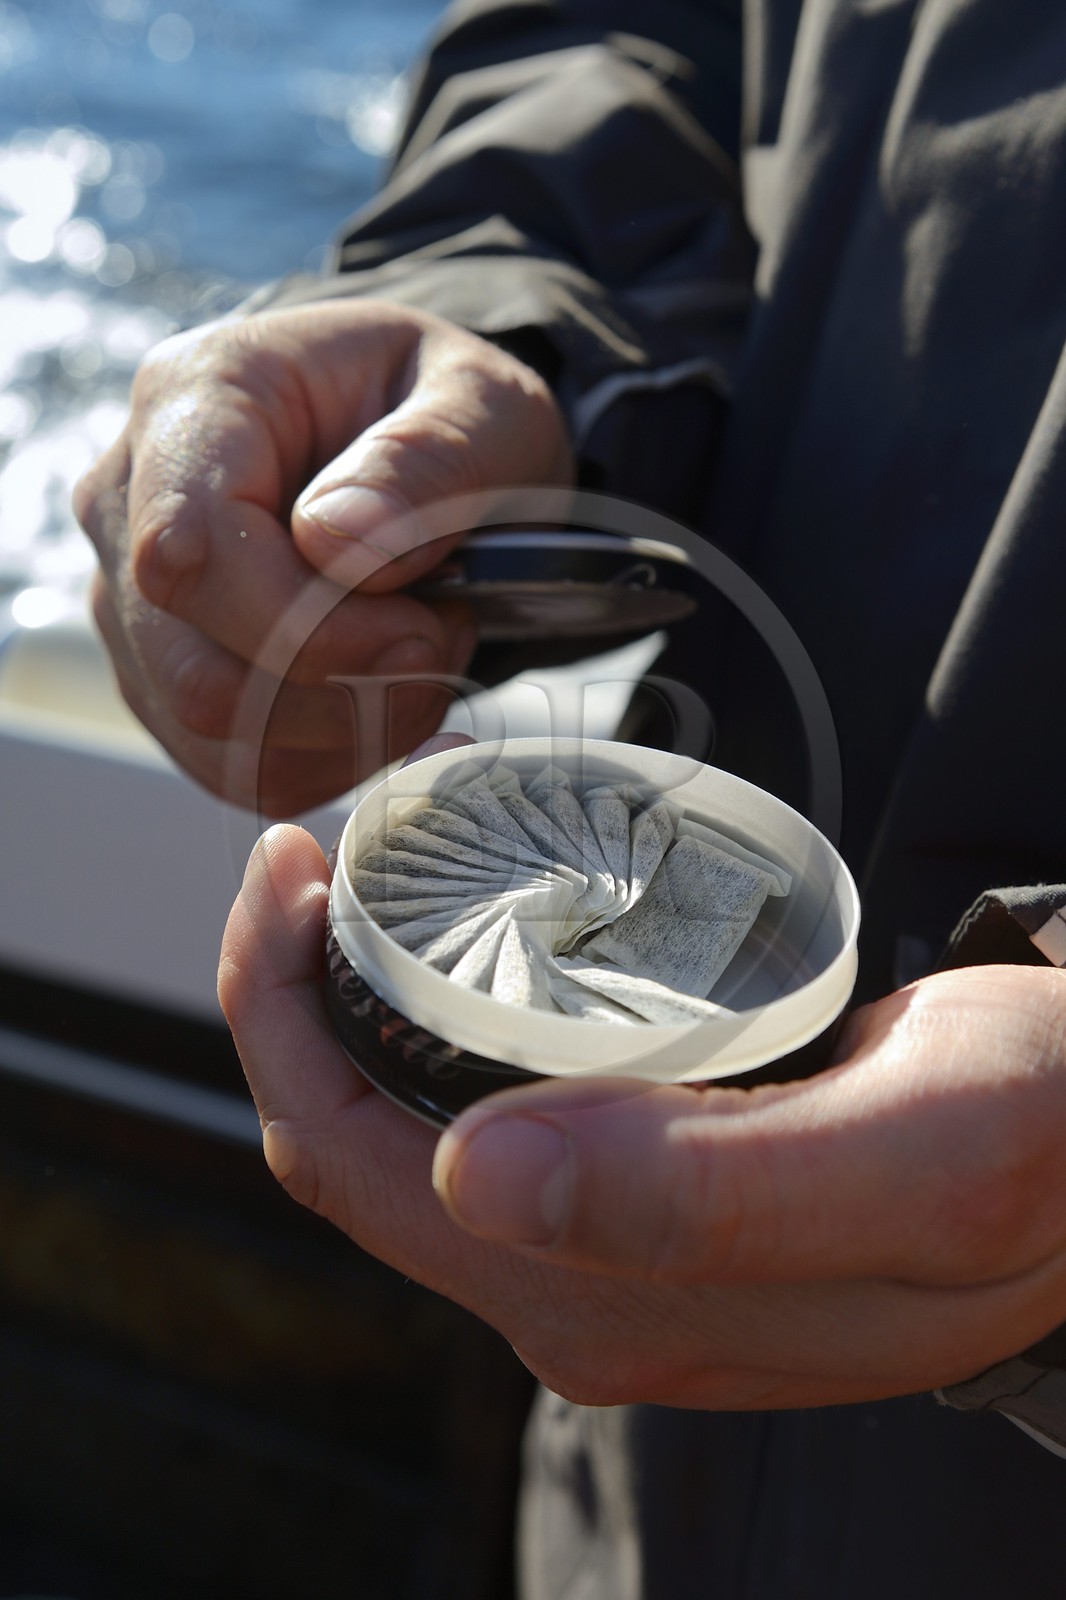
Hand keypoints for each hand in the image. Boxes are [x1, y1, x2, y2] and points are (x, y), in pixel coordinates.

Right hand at [74, 300, 571, 813]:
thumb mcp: (483, 403)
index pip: (189, 551)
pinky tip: (393, 689)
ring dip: (354, 725)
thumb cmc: (450, 411)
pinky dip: (340, 755)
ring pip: (219, 736)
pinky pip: (245, 768)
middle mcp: (131, 507)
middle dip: (347, 689)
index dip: (307, 626)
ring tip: (428, 649)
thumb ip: (426, 460)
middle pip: (198, 670)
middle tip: (446, 639)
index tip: (422, 631)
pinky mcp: (167, 683)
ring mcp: (135, 605)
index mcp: (193, 402)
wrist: (430, 448)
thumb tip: (337, 543)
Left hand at [219, 823, 1065, 1409]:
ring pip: (405, 1142)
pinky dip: (422, 1032)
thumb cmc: (1043, 1139)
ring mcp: (610, 1259)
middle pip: (357, 1152)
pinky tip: (441, 953)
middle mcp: (587, 1298)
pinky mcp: (645, 1212)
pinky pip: (477, 1127)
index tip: (291, 868)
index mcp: (617, 1304)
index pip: (356, 1168)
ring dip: (344, 1014)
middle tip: (305, 854)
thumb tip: (474, 1185)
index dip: (281, 1018)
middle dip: (290, 1002)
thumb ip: (710, 1192)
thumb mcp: (916, 1155)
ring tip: (348, 885)